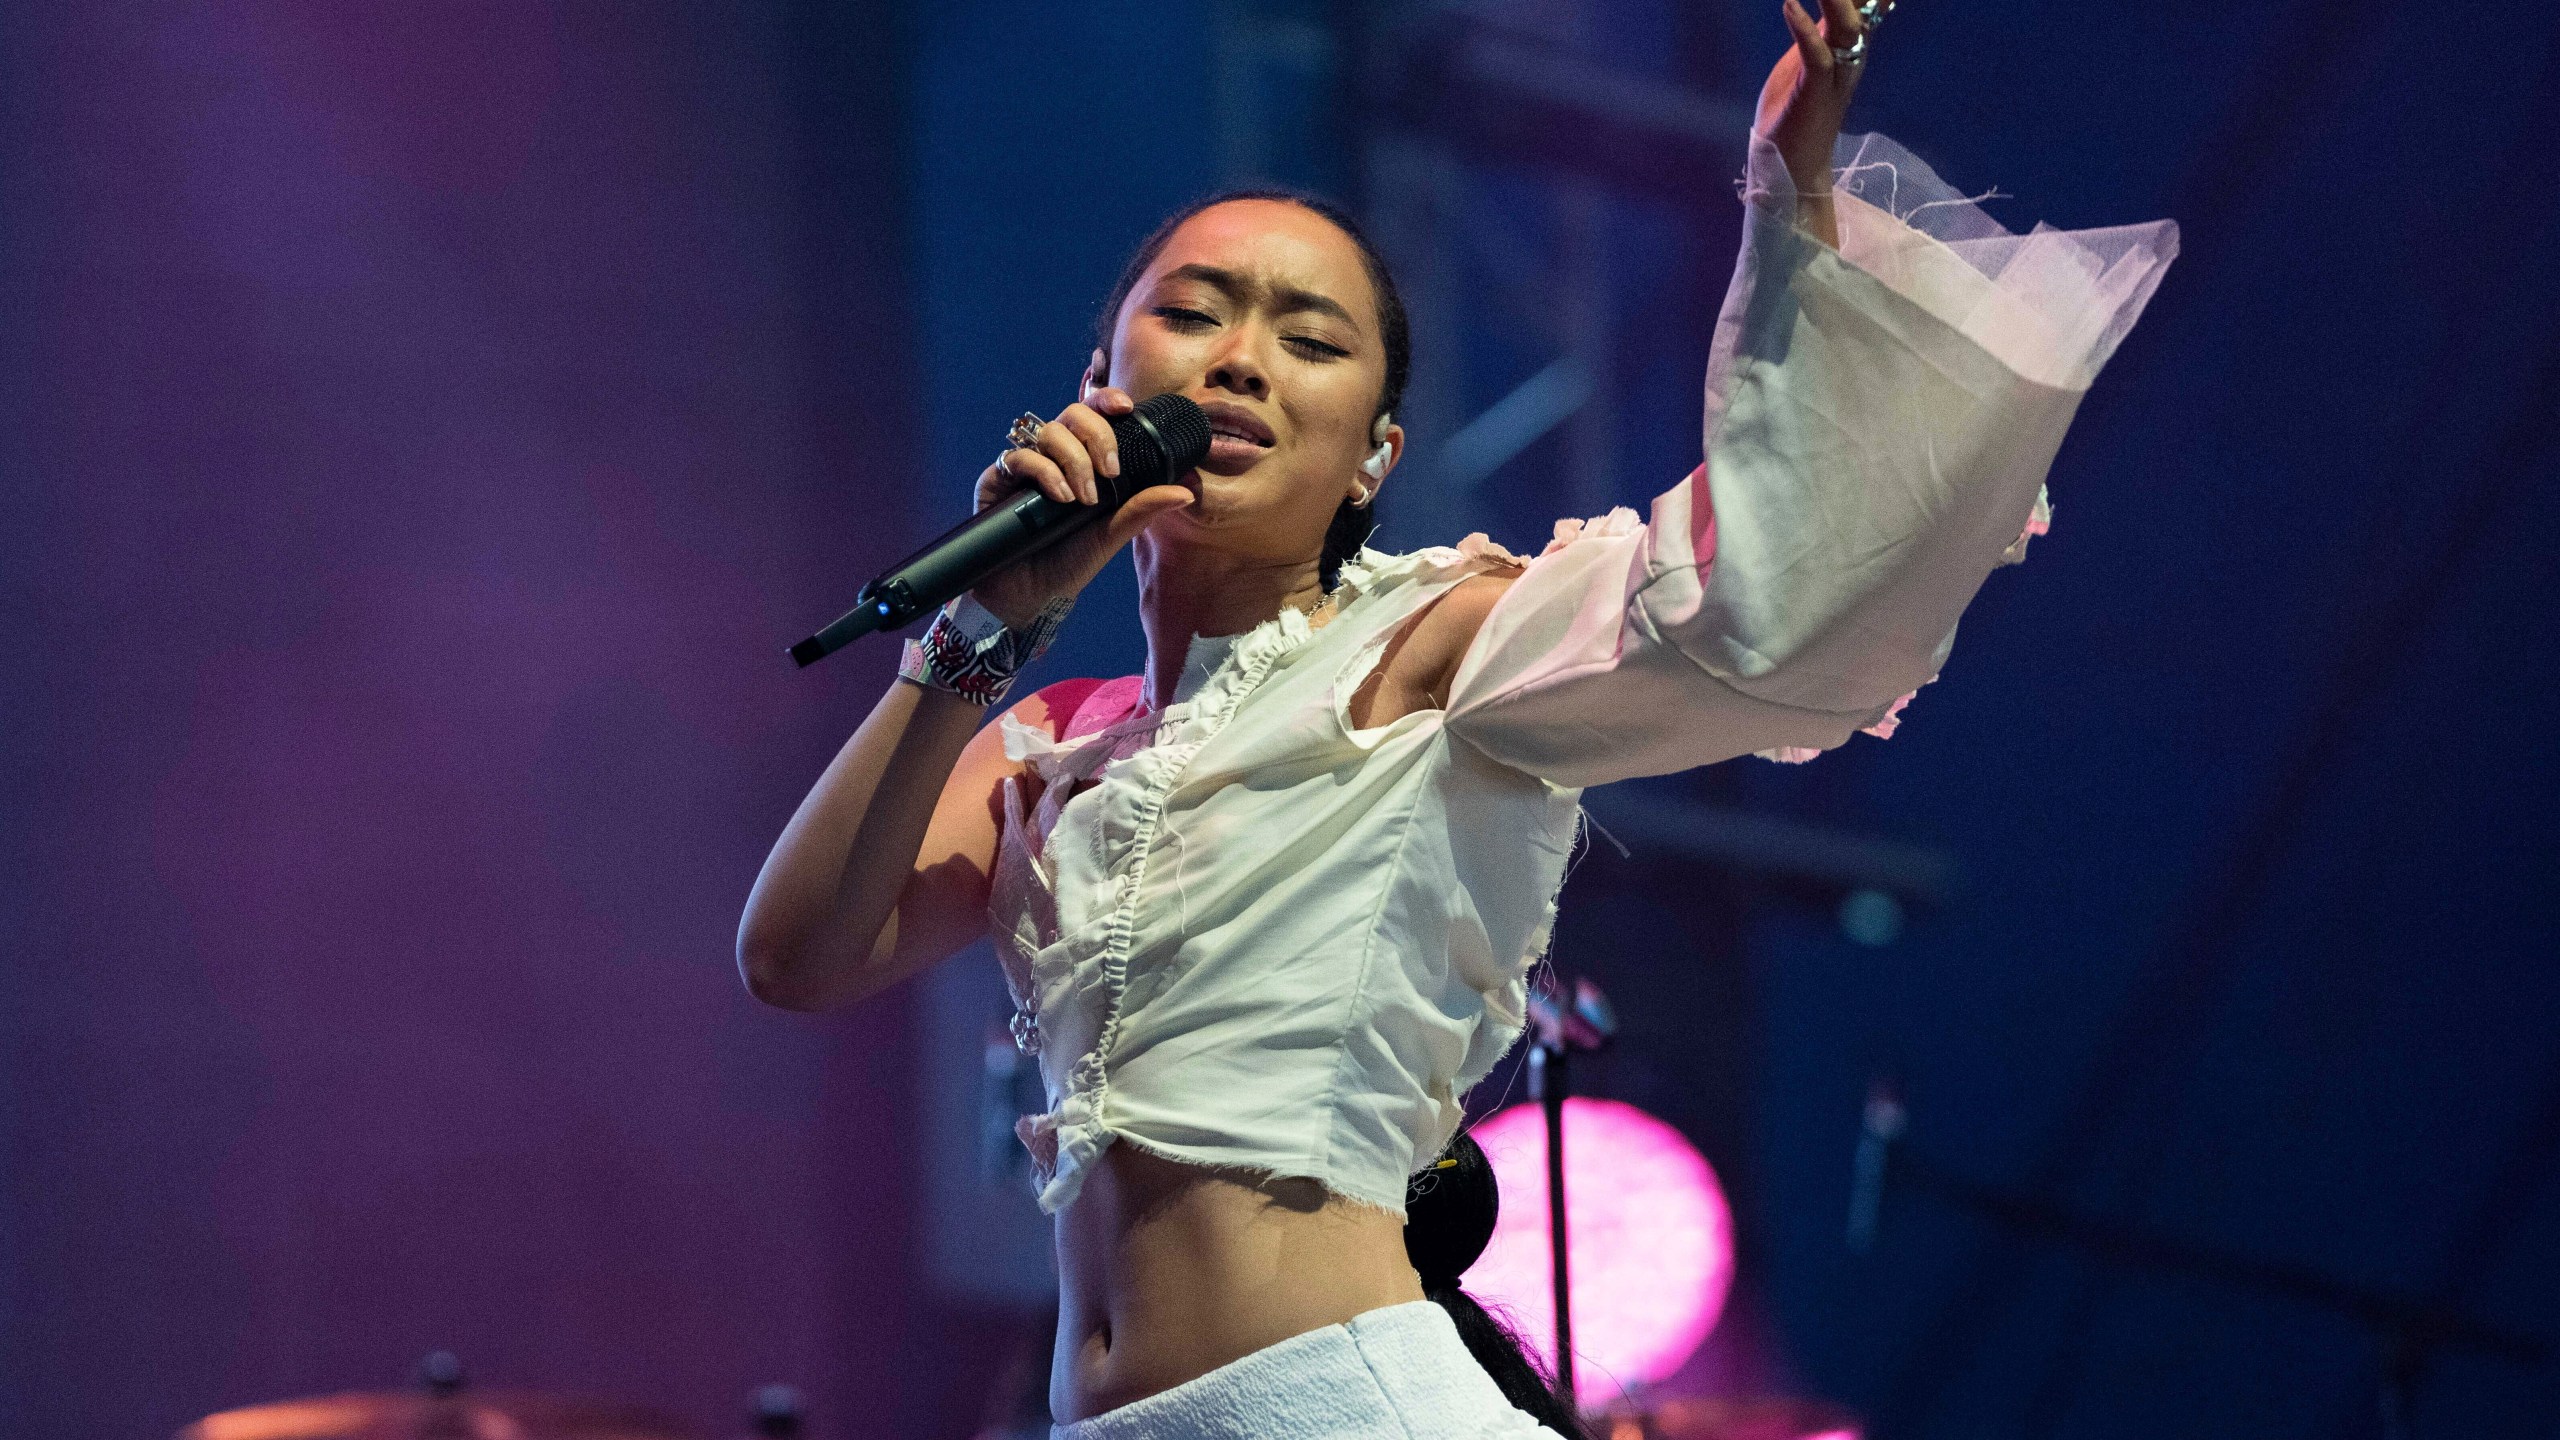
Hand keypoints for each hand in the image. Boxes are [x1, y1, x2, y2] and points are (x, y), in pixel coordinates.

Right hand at [964, 386, 1196, 629]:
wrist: (1031, 594)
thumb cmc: (1070, 560)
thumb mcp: (1113, 533)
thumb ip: (1144, 507)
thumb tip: (1187, 490)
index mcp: (1083, 459)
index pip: (1094, 414)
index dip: (1108, 400)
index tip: (1127, 408)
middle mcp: (1054, 455)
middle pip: (1073, 414)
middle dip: (1097, 436)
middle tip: (1111, 470)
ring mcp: (1025, 465)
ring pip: (1049, 432)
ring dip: (1073, 460)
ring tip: (1083, 498)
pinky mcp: (997, 479)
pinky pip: (1019, 457)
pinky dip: (1043, 472)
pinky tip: (1060, 497)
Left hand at [1754, 0, 1883, 244]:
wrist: (1789, 167)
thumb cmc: (1794, 113)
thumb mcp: (1808, 63)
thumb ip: (1818, 33)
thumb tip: (1830, 5)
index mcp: (1849, 49)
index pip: (1867, 6)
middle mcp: (1849, 59)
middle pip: (1864, 12)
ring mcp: (1834, 77)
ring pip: (1846, 30)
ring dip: (1836, 0)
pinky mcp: (1813, 94)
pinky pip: (1817, 58)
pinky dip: (1805, 30)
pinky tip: (1790, 6)